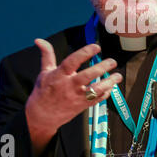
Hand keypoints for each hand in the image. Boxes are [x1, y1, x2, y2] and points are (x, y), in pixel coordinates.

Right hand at [25, 39, 121, 154]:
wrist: (41, 116)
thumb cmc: (43, 92)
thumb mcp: (44, 72)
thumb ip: (47, 55)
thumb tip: (39, 41)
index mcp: (59, 75)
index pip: (72, 61)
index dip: (85, 53)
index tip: (96, 47)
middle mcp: (69, 86)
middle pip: (87, 76)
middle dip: (102, 68)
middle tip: (112, 62)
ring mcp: (76, 97)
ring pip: (95, 90)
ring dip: (109, 83)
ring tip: (117, 76)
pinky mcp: (82, 106)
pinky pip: (97, 100)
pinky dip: (106, 93)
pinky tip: (111, 86)